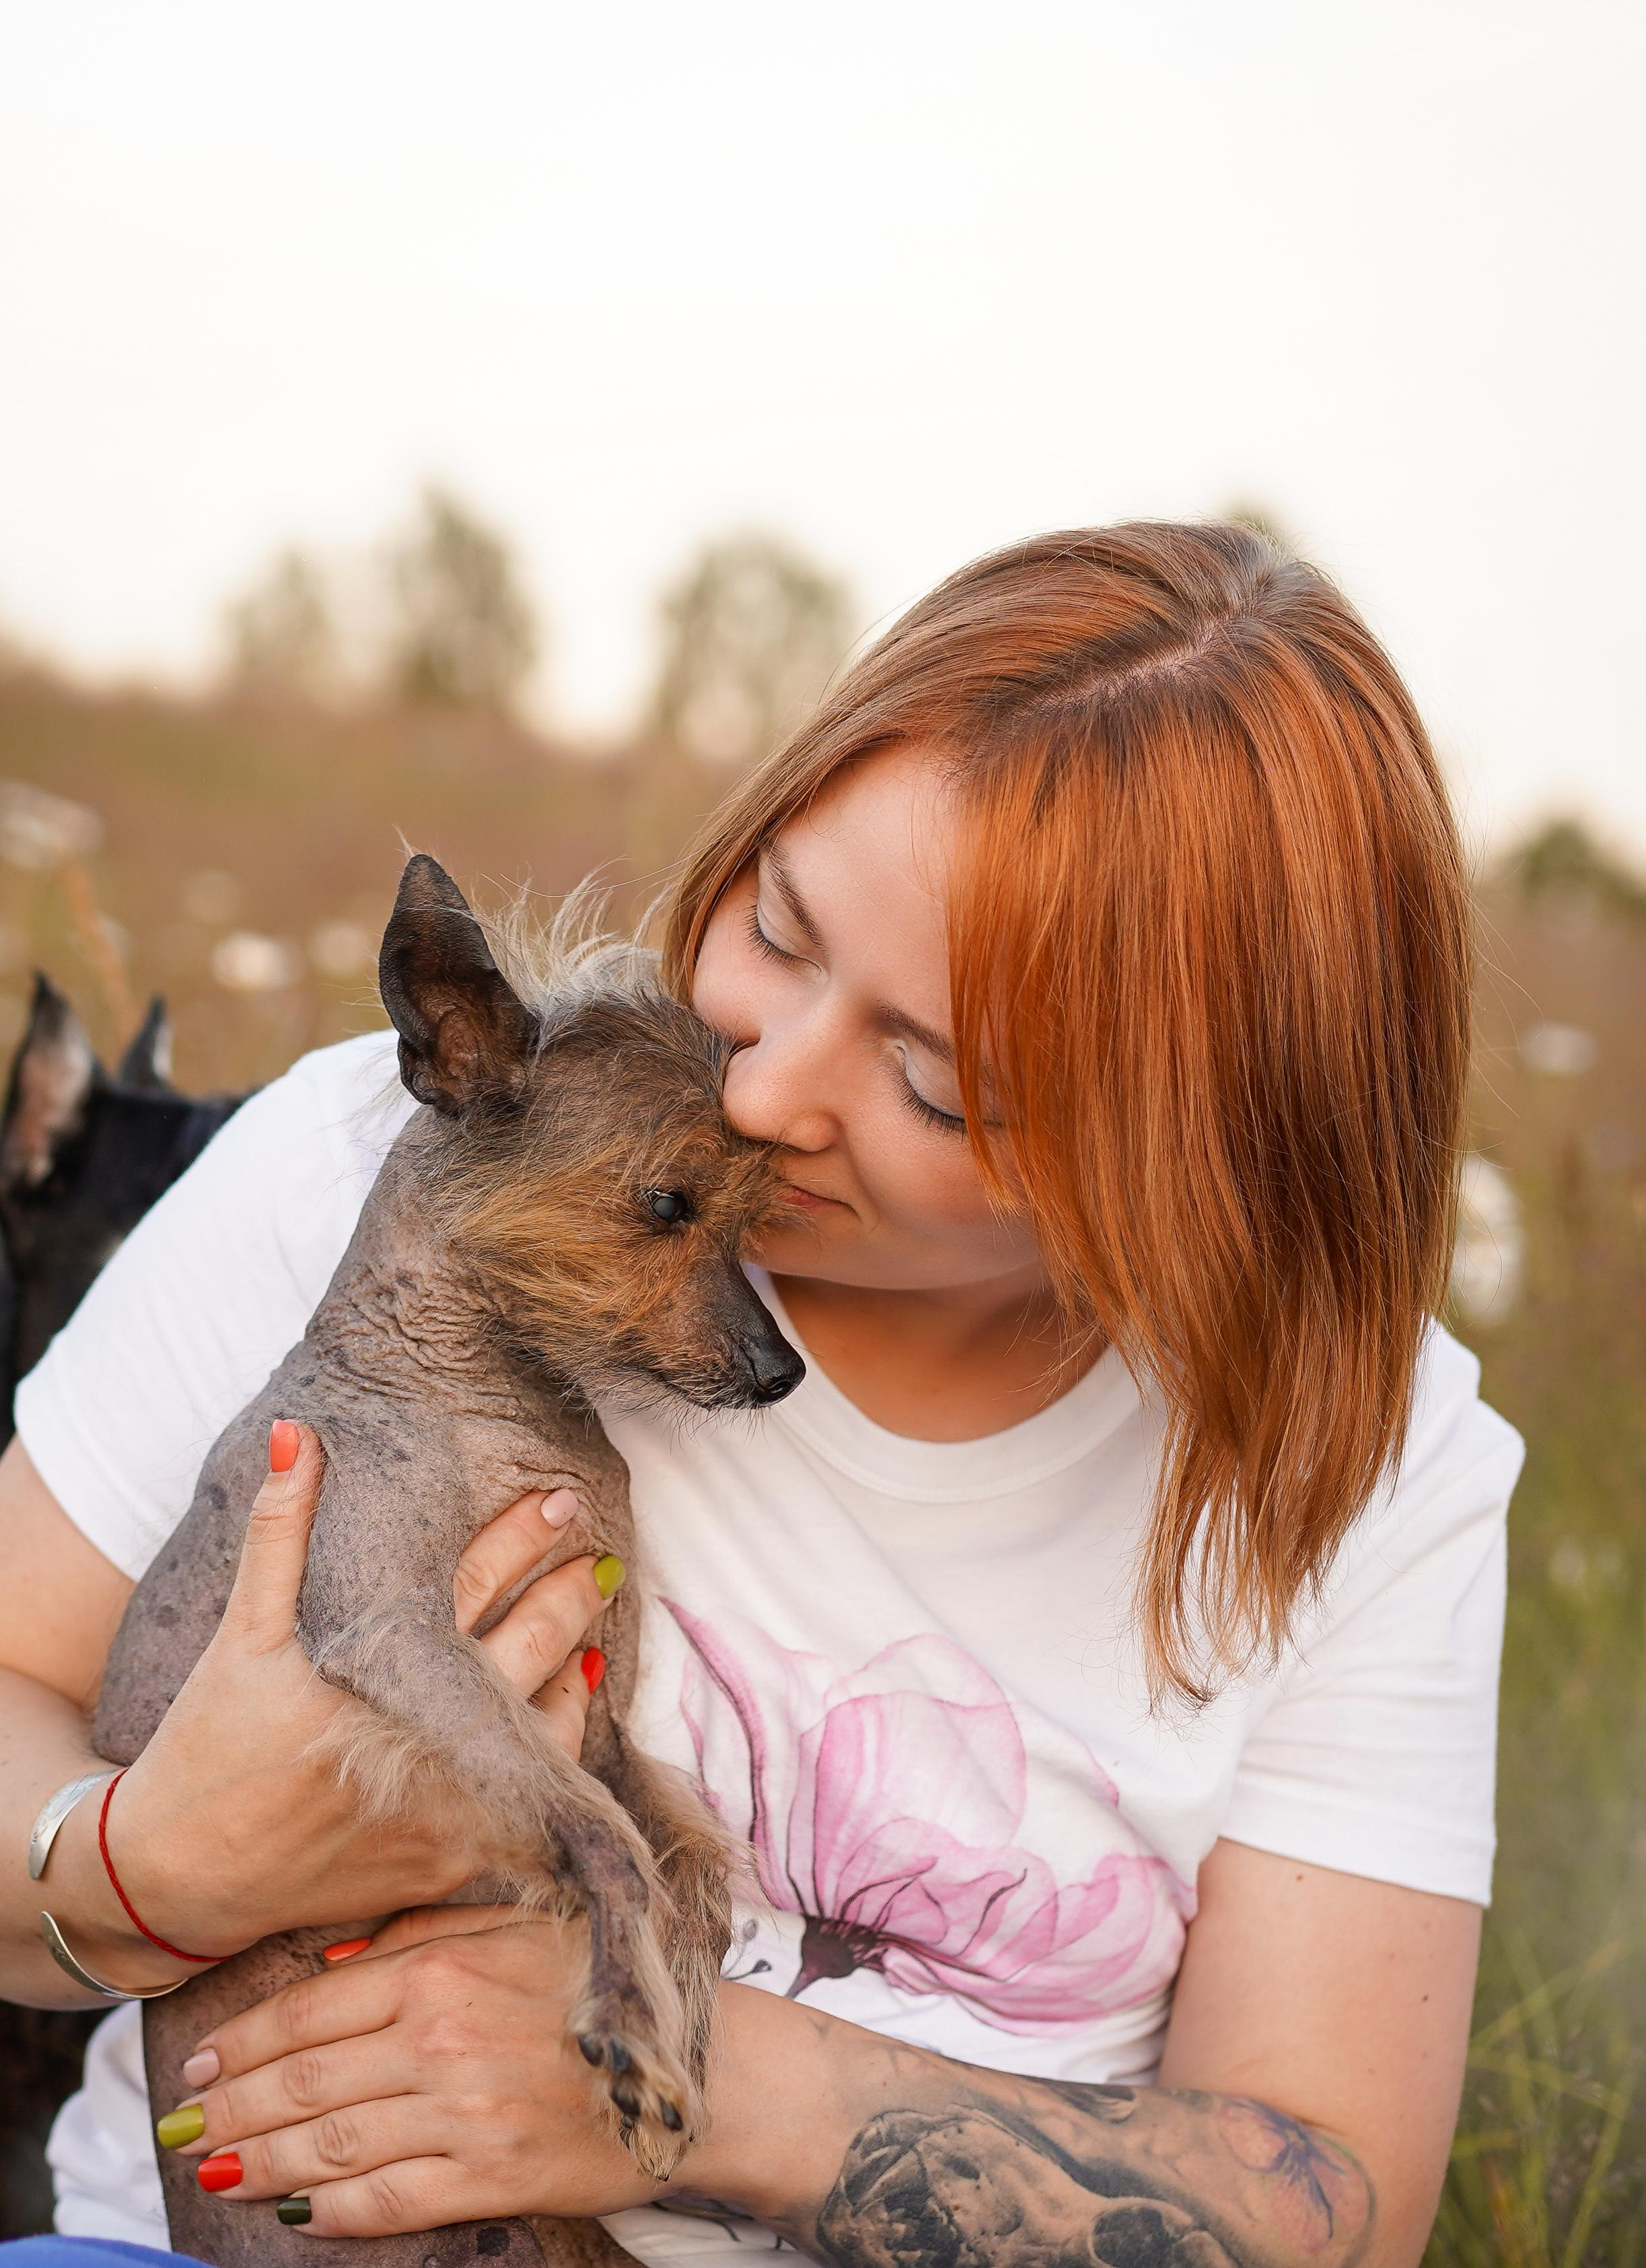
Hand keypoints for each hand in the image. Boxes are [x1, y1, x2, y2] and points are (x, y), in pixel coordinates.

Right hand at [104, 1424, 617, 1961]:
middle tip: (598, 1554)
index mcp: (377, 1669)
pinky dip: (558, 1744)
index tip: (562, 1498)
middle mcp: (424, 1737)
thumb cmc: (207, 1746)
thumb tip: (298, 1433)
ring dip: (571, 1665)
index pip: (472, 1582)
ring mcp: (446, 1804)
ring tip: (591, 1622)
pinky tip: (568, 1705)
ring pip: (547, 1723)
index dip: (522, 1535)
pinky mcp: (452, 1860)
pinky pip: (535, 1795)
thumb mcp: (239, 1634)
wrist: (179, 1881)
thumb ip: (277, 1532)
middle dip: (568, 1592)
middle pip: (525, 1645)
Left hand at [161, 1905, 661, 2231]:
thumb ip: (422, 1933)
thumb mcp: (515, 1927)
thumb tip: (331, 1959)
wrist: (701, 2070)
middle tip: (181, 2121)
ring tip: (215, 2166)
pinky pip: (386, 2200)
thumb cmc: (602, 1987)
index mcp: (444, 1969)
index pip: (314, 2007)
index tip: (207, 2057)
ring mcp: (465, 2112)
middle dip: (233, 2103)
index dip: (249, 2038)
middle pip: (306, 2080)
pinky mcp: (490, 2176)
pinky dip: (329, 2211)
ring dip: (260, 2161)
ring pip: (329, 2145)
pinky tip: (292, 2210)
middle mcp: (443, 2038)